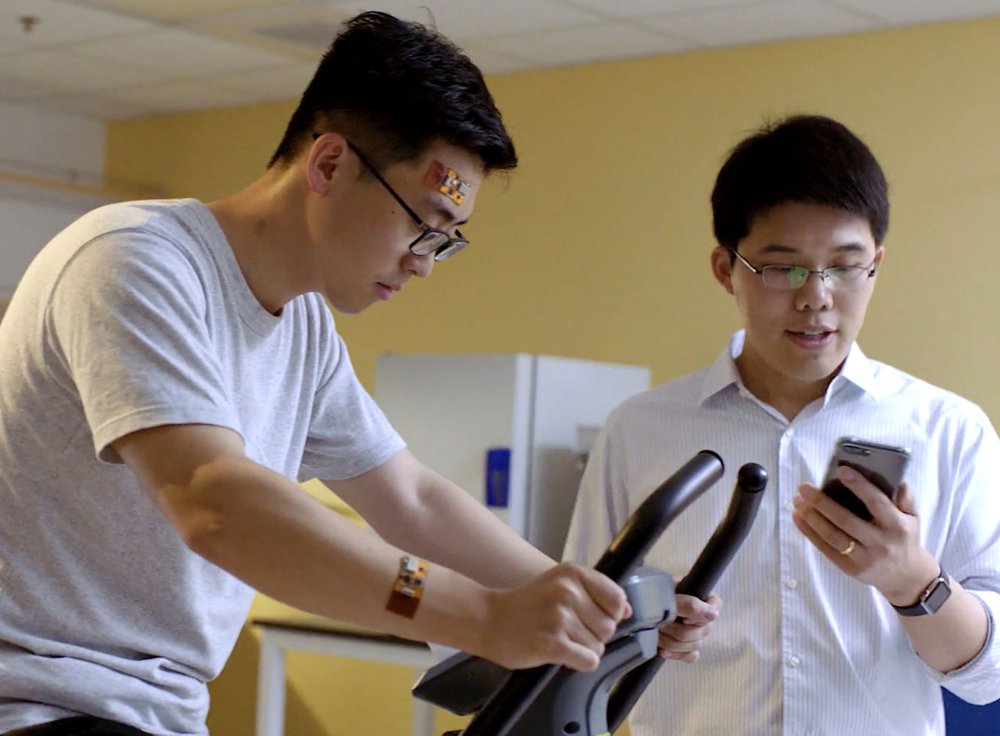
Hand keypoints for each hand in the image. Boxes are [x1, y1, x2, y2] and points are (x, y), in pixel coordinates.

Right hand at [481, 562, 629, 671]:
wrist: (487, 619)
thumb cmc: (526, 605)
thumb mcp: (559, 584)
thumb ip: (594, 592)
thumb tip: (627, 609)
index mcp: (572, 573)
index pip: (617, 599)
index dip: (609, 615)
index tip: (589, 617)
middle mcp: (568, 591)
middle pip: (609, 627)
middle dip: (593, 635)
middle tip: (568, 631)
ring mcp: (559, 617)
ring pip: (599, 647)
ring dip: (583, 650)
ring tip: (559, 640)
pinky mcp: (552, 644)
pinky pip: (588, 661)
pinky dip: (578, 663)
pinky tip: (560, 654)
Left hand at [657, 588, 720, 662]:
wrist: (639, 604)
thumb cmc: (654, 593)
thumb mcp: (669, 594)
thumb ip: (689, 604)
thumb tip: (713, 615)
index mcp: (703, 598)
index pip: (715, 609)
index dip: (698, 615)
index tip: (682, 615)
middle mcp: (703, 616)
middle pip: (702, 631)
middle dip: (677, 629)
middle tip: (661, 624)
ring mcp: (697, 633)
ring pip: (694, 645)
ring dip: (672, 642)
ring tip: (657, 634)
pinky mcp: (688, 647)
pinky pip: (690, 657)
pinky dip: (676, 654)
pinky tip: (662, 650)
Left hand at [792, 466, 937, 603]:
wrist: (906, 578)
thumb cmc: (905, 539)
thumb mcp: (913, 518)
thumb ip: (907, 499)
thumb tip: (900, 481)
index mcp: (897, 526)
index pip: (876, 503)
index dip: (858, 486)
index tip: (841, 470)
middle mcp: (880, 543)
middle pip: (845, 520)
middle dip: (821, 502)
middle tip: (804, 487)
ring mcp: (864, 558)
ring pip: (832, 536)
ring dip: (811, 518)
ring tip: (797, 501)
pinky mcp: (850, 569)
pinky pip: (825, 549)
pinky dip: (809, 533)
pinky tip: (798, 517)